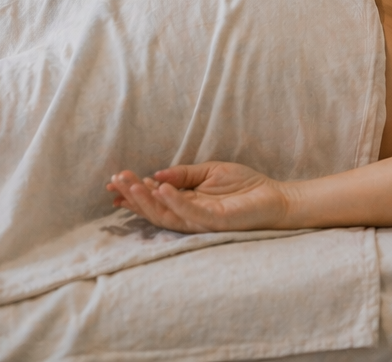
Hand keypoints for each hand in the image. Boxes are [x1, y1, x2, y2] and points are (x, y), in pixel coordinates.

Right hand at [107, 161, 287, 232]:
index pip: (154, 199)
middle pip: (154, 208)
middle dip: (133, 195)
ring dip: (146, 199)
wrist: (276, 197)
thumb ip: (184, 174)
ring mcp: (201, 220)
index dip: (134, 190)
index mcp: (187, 203)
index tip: (115, 179)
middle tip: (115, 181)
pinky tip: (161, 188)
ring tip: (132, 183)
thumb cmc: (246, 186)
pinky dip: (175, 201)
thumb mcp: (210, 172)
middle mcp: (189, 215)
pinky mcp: (216, 221)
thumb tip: (157, 175)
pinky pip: (191, 213)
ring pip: (166, 214)